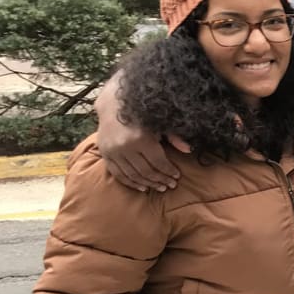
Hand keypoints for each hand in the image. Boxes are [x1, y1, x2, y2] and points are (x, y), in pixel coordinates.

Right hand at [95, 74, 179, 191]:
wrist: (112, 106)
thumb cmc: (140, 115)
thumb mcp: (158, 123)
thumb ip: (173, 137)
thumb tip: (189, 150)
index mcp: (141, 138)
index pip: (158, 162)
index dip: (169, 171)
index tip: (177, 176)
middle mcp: (125, 147)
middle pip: (146, 171)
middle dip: (161, 180)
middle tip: (170, 185)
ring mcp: (113, 152)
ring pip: (132, 175)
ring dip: (148, 184)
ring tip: (160, 188)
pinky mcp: (105, 154)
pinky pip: (118, 174)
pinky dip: (131, 183)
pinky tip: (142, 187)